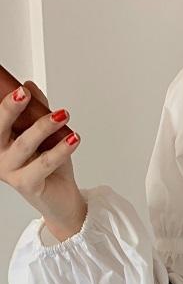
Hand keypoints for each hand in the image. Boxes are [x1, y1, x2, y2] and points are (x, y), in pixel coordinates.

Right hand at [0, 84, 85, 238]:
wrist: (60, 198)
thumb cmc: (49, 164)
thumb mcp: (43, 132)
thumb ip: (36, 109)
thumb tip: (29, 85)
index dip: (4, 103)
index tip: (16, 88)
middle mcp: (0, 156)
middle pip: (0, 129)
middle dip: (11, 108)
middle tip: (24, 94)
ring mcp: (11, 172)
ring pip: (25, 145)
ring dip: (44, 126)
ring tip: (62, 115)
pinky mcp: (27, 185)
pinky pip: (44, 164)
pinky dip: (61, 150)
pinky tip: (73, 139)